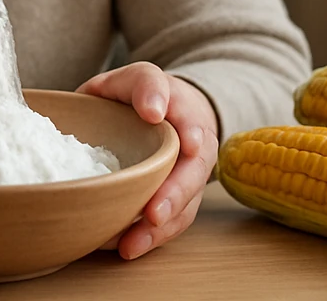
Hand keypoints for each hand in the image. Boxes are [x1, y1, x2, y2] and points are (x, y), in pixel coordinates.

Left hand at [78, 62, 220, 259]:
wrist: (160, 113)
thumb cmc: (139, 97)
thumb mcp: (132, 80)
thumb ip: (141, 84)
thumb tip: (153, 110)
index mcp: (181, 104)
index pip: (186, 110)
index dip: (190, 128)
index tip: (189, 142)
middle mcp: (195, 140)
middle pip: (193, 167)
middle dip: (176, 192)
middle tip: (155, 212)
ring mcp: (192, 172)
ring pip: (187, 201)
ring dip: (163, 224)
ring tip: (134, 242)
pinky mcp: (182, 198)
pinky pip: (175, 220)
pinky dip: (155, 237)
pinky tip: (130, 246)